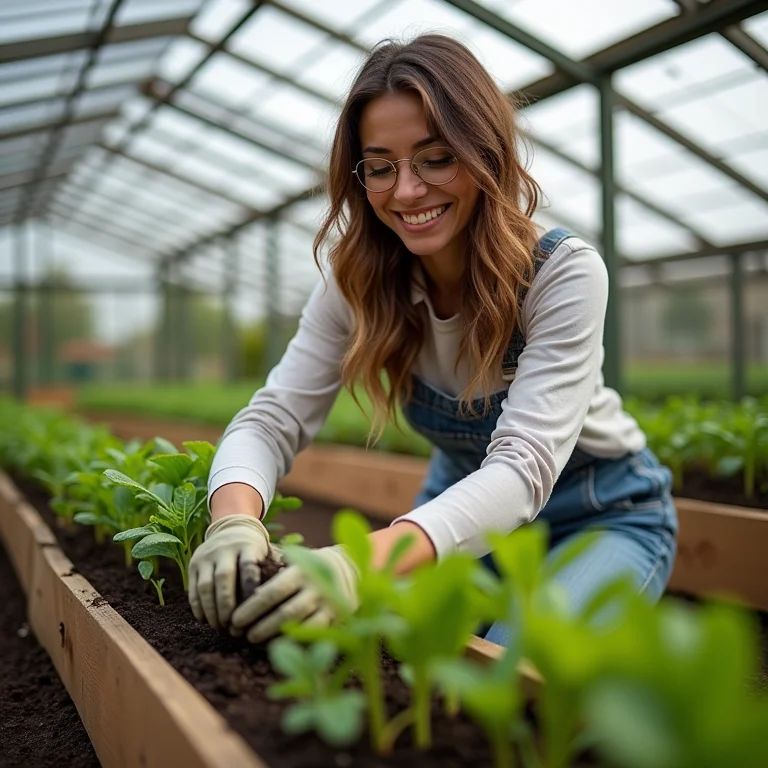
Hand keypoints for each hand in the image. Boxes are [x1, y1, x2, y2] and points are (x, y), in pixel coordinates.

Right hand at [188, 515, 275, 630]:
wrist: (232, 528)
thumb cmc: (254, 550)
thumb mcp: (265, 552)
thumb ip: (272, 570)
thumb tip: (280, 599)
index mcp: (247, 545)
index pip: (248, 567)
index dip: (249, 589)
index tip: (253, 610)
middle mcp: (225, 548)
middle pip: (224, 578)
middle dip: (227, 605)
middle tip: (232, 627)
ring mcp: (206, 556)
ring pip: (205, 586)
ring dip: (211, 610)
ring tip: (219, 627)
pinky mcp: (193, 564)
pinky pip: (193, 588)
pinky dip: (198, 607)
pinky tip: (205, 620)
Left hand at [230, 546, 358, 643]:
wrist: (348, 569)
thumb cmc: (309, 567)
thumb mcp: (294, 561)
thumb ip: (273, 571)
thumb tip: (241, 590)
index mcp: (302, 570)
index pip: (274, 590)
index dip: (253, 606)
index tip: (235, 619)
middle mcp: (316, 586)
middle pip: (285, 611)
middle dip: (260, 625)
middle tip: (239, 634)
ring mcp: (327, 603)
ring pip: (298, 624)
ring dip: (273, 635)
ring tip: (253, 641)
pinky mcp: (335, 618)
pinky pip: (312, 633)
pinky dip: (293, 641)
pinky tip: (276, 646)